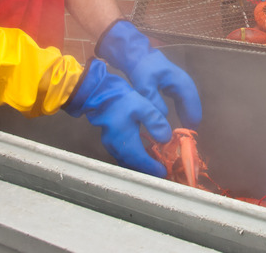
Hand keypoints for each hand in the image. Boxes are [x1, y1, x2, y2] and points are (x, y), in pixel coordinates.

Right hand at [63, 59, 172, 175]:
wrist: (99, 94)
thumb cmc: (122, 99)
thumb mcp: (143, 106)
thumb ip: (155, 122)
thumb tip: (166, 138)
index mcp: (125, 141)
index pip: (140, 161)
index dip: (153, 168)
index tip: (164, 172)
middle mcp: (116, 148)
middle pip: (133, 166)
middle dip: (148, 170)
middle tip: (162, 171)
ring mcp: (111, 146)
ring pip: (127, 163)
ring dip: (140, 166)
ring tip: (155, 165)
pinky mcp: (110, 142)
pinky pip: (123, 157)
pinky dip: (134, 160)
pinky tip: (144, 155)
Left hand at [96, 20, 201, 129]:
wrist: (138, 55)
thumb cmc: (142, 68)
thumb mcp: (145, 86)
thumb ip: (154, 102)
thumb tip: (163, 118)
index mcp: (180, 81)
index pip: (191, 102)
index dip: (192, 117)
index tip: (190, 131)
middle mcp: (185, 82)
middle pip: (193, 102)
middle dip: (192, 117)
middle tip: (189, 134)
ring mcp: (181, 82)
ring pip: (189, 101)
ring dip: (189, 114)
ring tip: (186, 129)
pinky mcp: (176, 85)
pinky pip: (184, 99)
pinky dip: (184, 109)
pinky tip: (181, 118)